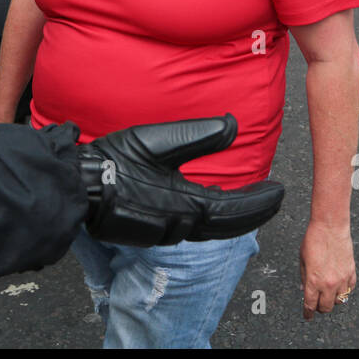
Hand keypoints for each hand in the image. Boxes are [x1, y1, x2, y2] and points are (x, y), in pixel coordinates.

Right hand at [78, 115, 284, 246]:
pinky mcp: (151, 233)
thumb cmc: (114, 162)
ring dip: (233, 217)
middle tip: (273, 200)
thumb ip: (198, 135)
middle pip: (229, 226)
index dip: (262, 201)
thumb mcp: (158, 140)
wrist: (78, 186)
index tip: (281, 192)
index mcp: (187, 204)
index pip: (237, 209)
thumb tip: (233, 126)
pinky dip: (210, 219)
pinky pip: (191, 228)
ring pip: (210, 229)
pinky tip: (209, 207)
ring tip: (248, 202)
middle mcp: (180, 225)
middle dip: (254, 213)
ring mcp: (164, 232)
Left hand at [300, 220, 354, 318]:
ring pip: (340, 301)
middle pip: (326, 307)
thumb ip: (304, 277)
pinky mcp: (351, 272)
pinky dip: (344, 290)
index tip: (307, 316)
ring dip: (333, 300)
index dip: (308, 313)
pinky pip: (350, 289)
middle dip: (320, 308)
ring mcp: (342, 279)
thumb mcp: (302, 260)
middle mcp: (329, 284)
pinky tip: (339, 286)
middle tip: (317, 304)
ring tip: (328, 294)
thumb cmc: (313, 240)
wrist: (330, 227)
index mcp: (313, 281)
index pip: (310, 305)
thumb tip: (304, 290)